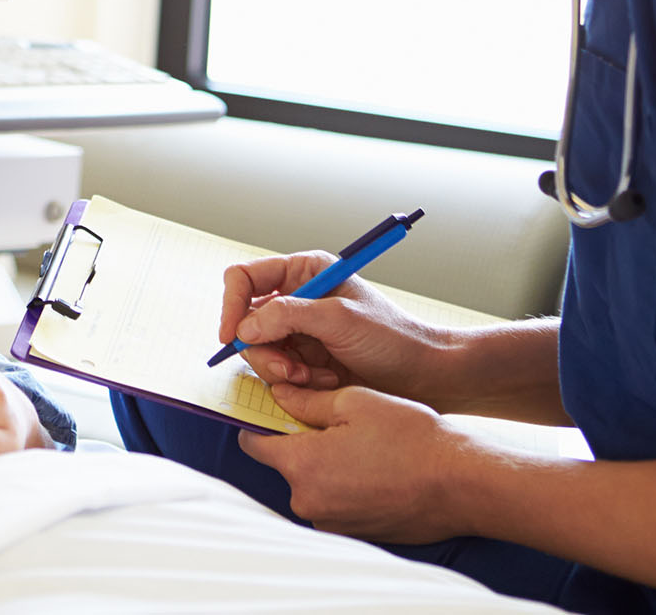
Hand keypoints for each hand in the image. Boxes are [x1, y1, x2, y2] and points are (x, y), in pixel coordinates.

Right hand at [219, 252, 449, 404]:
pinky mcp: (304, 361)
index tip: (232, 336)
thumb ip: (288, 316)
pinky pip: (278, 374)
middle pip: (246, 322)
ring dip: (282, 370)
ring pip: (259, 352)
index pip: (245, 278)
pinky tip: (324, 382)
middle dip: (264, 350)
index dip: (232, 304)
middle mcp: (296, 299)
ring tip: (315, 377)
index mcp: (304, 272)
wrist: (423, 375)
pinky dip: (295, 384)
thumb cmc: (391, 338)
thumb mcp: (339, 319)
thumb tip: (244, 328)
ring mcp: (299, 332)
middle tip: (291, 370)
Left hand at [238, 380, 476, 543]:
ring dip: (326, 464)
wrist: (460, 484)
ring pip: (313, 483)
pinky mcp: (354, 533)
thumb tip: (277, 396)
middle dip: (302, 441)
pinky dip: (346, 484)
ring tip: (363, 444)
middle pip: (286, 464)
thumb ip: (307, 402)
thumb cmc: (410, 438)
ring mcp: (332, 523)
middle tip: (334, 420)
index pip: (254, 444)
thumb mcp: (354, 403)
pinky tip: (375, 467)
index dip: (260, 421)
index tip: (273, 408)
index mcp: (302, 466)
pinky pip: (336, 502)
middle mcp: (309, 502)